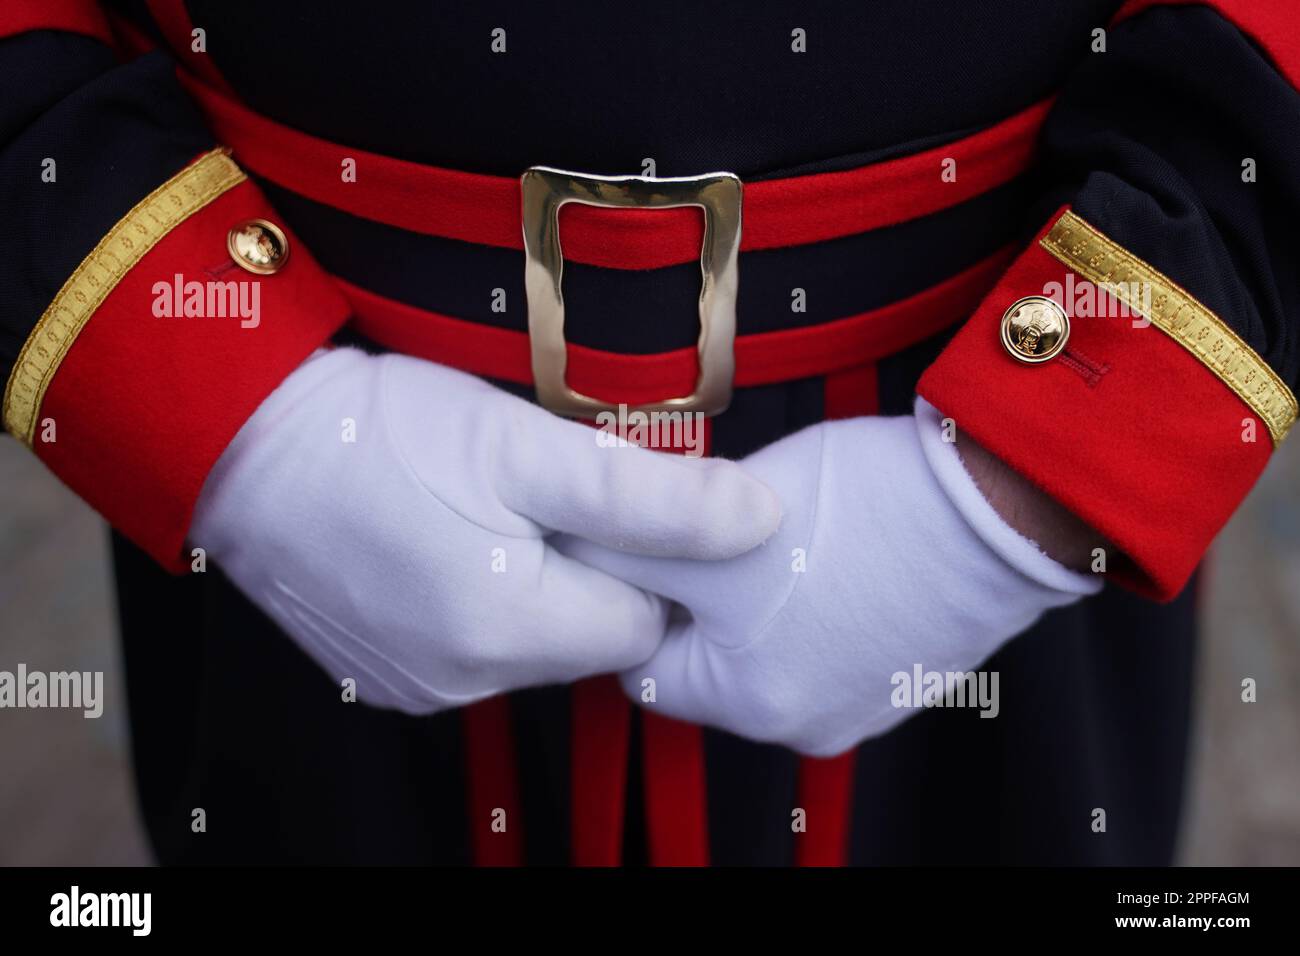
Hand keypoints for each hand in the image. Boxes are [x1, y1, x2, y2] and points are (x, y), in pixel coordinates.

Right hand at [190, 347, 780, 712]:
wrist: (243, 441)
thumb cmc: (384, 432)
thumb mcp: (529, 447)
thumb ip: (653, 496)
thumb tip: (760, 521)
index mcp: (512, 630)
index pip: (644, 623)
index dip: (641, 557)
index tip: (604, 497)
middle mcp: (468, 681)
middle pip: (588, 636)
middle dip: (588, 567)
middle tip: (540, 489)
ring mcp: (421, 686)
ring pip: (532, 642)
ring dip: (532, 582)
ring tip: (484, 506)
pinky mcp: (388, 675)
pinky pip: (475, 648)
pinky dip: (480, 598)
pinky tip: (445, 538)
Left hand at [559, 397, 1100, 755]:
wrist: (994, 503)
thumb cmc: (855, 516)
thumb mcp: (705, 528)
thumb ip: (623, 551)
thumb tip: (572, 556)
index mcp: (749, 706)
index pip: (647, 667)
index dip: (639, 600)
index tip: (651, 551)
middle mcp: (806, 725)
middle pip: (712, 660)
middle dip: (705, 596)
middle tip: (719, 531)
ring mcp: (865, 702)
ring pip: (773, 644)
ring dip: (763, 594)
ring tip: (788, 531)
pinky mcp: (908, 669)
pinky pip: (832, 638)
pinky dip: (821, 600)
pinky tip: (839, 547)